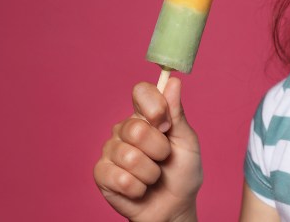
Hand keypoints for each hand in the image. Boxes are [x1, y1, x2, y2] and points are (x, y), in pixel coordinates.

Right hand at [94, 78, 202, 221]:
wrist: (174, 208)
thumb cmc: (182, 173)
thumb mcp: (187, 141)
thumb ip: (177, 113)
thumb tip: (172, 81)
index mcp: (146, 116)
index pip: (141, 92)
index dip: (153, 105)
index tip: (165, 124)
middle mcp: (125, 129)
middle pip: (135, 128)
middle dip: (158, 149)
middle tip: (164, 158)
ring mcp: (111, 150)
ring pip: (129, 156)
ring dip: (150, 172)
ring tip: (153, 176)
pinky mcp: (101, 174)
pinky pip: (119, 177)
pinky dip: (137, 188)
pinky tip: (140, 189)